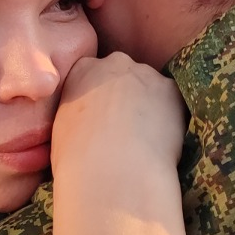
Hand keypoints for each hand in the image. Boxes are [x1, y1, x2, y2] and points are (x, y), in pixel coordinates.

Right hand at [50, 52, 187, 178]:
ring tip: (145, 141)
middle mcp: (115, 63)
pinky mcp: (171, 90)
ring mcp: (145, 73)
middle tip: (125, 130)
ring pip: (151, 88)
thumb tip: (85, 126)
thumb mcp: (61, 130)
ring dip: (150, 108)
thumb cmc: (77, 158)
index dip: (98, 99)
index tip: (100, 120)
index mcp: (82, 70)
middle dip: (126, 97)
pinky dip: (171, 119)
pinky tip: (161, 142)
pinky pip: (173, 102)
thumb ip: (76, 115)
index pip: (92, 75)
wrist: (111, 171)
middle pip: (124, 75)